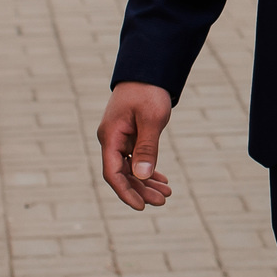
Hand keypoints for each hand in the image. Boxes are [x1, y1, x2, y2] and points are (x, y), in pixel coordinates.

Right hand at [98, 82, 174, 209]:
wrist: (148, 70)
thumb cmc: (148, 91)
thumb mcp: (152, 119)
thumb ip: (147, 147)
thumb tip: (141, 176)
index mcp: (111, 137)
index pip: (113, 173)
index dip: (126, 192)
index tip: (141, 206)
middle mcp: (111, 140)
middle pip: (122, 174)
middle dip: (141, 190)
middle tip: (163, 201)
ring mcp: (119, 138)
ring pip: (130, 168)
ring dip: (146, 182)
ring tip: (166, 194)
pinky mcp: (129, 135)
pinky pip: (135, 158)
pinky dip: (147, 169)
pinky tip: (161, 179)